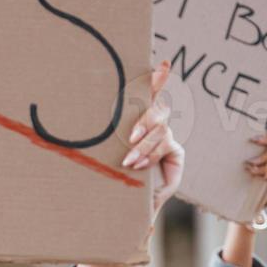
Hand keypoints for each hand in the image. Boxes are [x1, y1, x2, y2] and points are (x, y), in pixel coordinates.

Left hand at [121, 60, 184, 210]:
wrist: (127, 201)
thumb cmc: (113, 175)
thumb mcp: (108, 154)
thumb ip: (111, 137)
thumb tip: (90, 124)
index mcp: (136, 120)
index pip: (147, 96)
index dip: (157, 80)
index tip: (163, 65)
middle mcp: (153, 125)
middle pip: (157, 111)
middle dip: (145, 120)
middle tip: (131, 137)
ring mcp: (166, 137)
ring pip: (160, 131)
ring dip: (144, 146)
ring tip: (129, 161)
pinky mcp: (176, 152)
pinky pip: (166, 145)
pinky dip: (152, 155)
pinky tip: (141, 165)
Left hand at [246, 129, 266, 207]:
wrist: (248, 208)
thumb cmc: (251, 186)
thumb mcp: (257, 164)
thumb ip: (264, 151)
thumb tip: (255, 134)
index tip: (254, 139)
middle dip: (266, 150)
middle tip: (252, 163)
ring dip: (265, 159)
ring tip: (256, 171)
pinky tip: (264, 177)